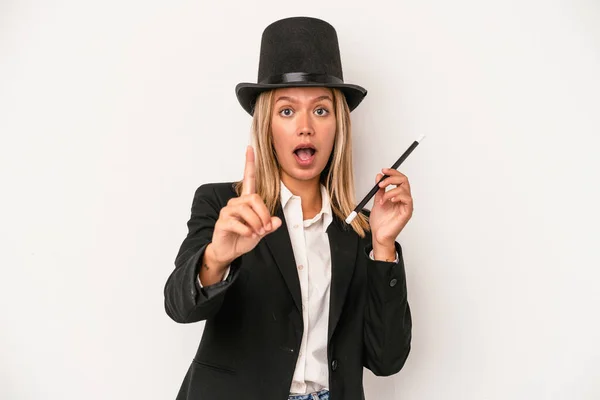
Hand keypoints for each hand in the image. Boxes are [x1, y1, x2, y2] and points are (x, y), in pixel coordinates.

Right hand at [209, 145, 281, 266]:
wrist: (228, 251)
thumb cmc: (243, 238)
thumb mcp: (261, 232)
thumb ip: (269, 226)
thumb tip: (277, 221)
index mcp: (246, 201)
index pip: (248, 179)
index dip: (249, 164)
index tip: (250, 149)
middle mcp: (236, 203)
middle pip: (254, 198)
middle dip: (263, 213)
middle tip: (266, 228)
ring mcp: (228, 211)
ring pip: (246, 210)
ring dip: (256, 223)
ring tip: (257, 232)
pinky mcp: (222, 222)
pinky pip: (238, 222)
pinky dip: (247, 230)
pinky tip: (248, 234)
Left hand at [369, 168, 413, 246]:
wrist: (379, 235)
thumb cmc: (380, 222)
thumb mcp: (377, 201)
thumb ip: (379, 189)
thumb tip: (379, 176)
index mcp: (397, 196)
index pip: (399, 179)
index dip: (392, 173)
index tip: (383, 170)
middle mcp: (403, 199)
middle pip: (404, 180)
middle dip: (392, 178)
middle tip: (381, 183)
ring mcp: (406, 206)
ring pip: (404, 189)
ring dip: (390, 191)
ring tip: (382, 199)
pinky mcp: (407, 212)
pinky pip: (407, 199)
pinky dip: (398, 196)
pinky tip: (390, 200)